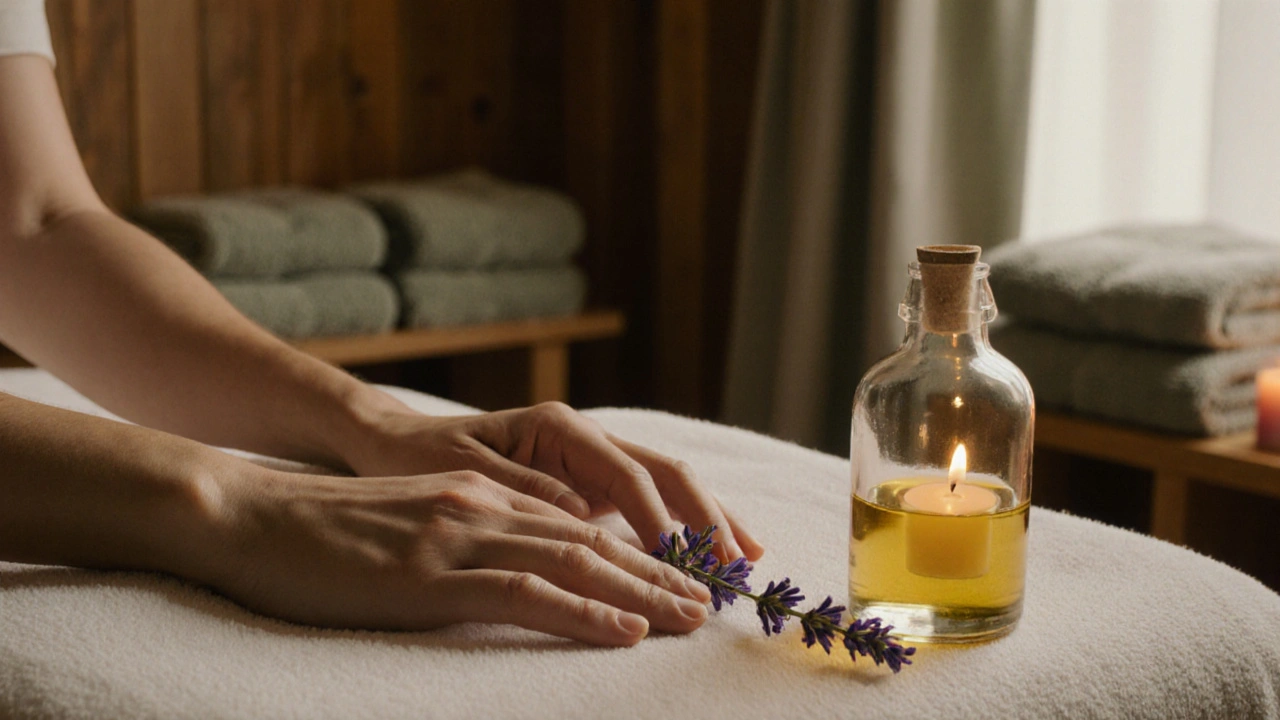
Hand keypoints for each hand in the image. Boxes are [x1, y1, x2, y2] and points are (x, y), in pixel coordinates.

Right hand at [207, 467, 712, 644]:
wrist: (249, 517)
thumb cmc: (321, 533)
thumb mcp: (409, 525)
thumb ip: (466, 538)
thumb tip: (517, 569)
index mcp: (480, 498)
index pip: (576, 523)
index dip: (636, 551)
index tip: (680, 579)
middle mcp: (482, 508)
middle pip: (592, 539)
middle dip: (658, 572)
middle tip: (708, 602)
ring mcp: (459, 538)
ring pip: (574, 561)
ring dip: (641, 592)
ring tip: (688, 618)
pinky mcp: (431, 575)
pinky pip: (524, 592)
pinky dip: (583, 611)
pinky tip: (623, 632)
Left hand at [344, 401, 764, 563]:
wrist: (395, 441)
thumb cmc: (421, 455)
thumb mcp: (466, 474)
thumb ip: (528, 493)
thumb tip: (583, 516)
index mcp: (558, 428)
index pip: (625, 473)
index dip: (659, 519)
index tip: (681, 561)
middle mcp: (584, 437)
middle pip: (663, 472)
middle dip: (705, 517)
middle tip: (735, 565)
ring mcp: (591, 459)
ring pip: (666, 485)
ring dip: (707, 519)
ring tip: (748, 556)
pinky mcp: (589, 482)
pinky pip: (647, 503)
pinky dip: (681, 527)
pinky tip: (708, 550)